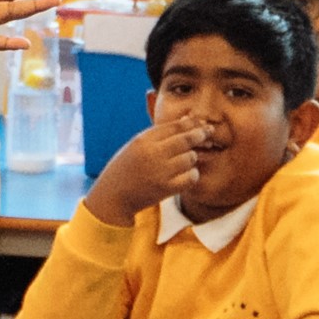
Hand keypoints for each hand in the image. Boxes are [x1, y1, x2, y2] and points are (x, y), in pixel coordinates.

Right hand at [83, 113, 208, 223]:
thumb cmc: (125, 169)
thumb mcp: (135, 146)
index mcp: (142, 141)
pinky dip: (192, 174)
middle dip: (200, 134)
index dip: (191, 123)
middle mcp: (152, 154)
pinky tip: (186, 174)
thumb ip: (158, 135)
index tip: (200, 122)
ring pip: (190, 157)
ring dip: (192, 157)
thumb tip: (187, 121)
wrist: (112, 197)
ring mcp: (160, 172)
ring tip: (185, 160)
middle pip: (186, 139)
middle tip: (206, 133)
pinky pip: (191, 177)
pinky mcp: (166, 188)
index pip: (175, 126)